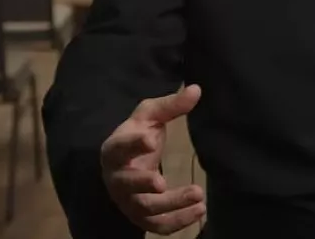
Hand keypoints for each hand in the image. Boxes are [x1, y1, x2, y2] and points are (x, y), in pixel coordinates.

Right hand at [100, 85, 204, 234]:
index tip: (150, 140)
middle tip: (162, 183)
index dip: (133, 145)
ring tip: (198, 195)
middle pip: (127, 185)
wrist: (123, 164)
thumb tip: (197, 90)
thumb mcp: (149, 116)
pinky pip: (157, 225)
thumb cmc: (136, 135)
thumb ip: (170, 105)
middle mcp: (117, 179)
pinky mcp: (141, 216)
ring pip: (146, 209)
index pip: (120, 147)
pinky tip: (199, 211)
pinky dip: (178, 222)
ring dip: (171, 205)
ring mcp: (128, 201)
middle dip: (143, 184)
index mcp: (114, 150)